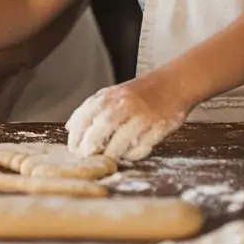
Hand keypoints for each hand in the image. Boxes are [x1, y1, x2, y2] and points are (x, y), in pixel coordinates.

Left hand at [65, 75, 187, 161]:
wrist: (174, 84)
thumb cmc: (140, 92)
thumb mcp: (112, 94)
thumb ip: (91, 109)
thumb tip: (70, 127)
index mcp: (109, 96)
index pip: (85, 115)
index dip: (77, 135)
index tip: (73, 148)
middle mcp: (124, 104)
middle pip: (101, 128)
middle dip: (90, 145)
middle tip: (86, 157)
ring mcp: (142, 116)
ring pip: (121, 140)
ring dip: (111, 153)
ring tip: (105, 160)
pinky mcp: (159, 127)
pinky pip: (142, 146)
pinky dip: (132, 154)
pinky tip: (127, 155)